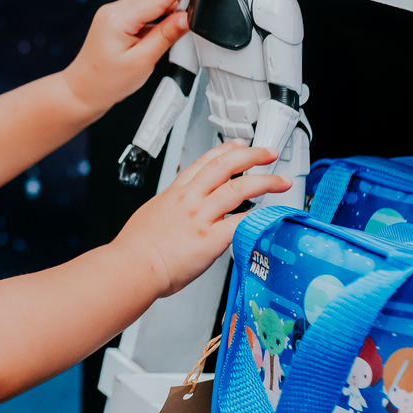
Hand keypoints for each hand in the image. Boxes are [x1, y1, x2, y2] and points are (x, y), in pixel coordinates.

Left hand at [62, 0, 190, 119]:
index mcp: (118, 18)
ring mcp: (115, 14)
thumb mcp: (142, 62)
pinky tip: (174, 10)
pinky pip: (144, 8)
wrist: (82, 92)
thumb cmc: (104, 82)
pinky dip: (161, 8)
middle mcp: (114, 11)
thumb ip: (166, 36)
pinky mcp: (118, 20)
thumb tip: (186, 19)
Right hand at [115, 142, 290, 298]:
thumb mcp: (149, 217)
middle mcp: (189, 200)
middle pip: (225, 166)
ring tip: (280, 181)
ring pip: (239, 188)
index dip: (224, 150)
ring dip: (265, 181)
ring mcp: (200, 217)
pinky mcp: (210, 239)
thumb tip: (174, 216)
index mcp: (174, 194)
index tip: (238, 146)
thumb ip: (167, 212)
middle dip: (251, 156)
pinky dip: (259, 217)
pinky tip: (271, 215)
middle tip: (267, 153)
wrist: (131, 267)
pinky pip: (241, 222)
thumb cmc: (135, 250)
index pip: (203, 162)